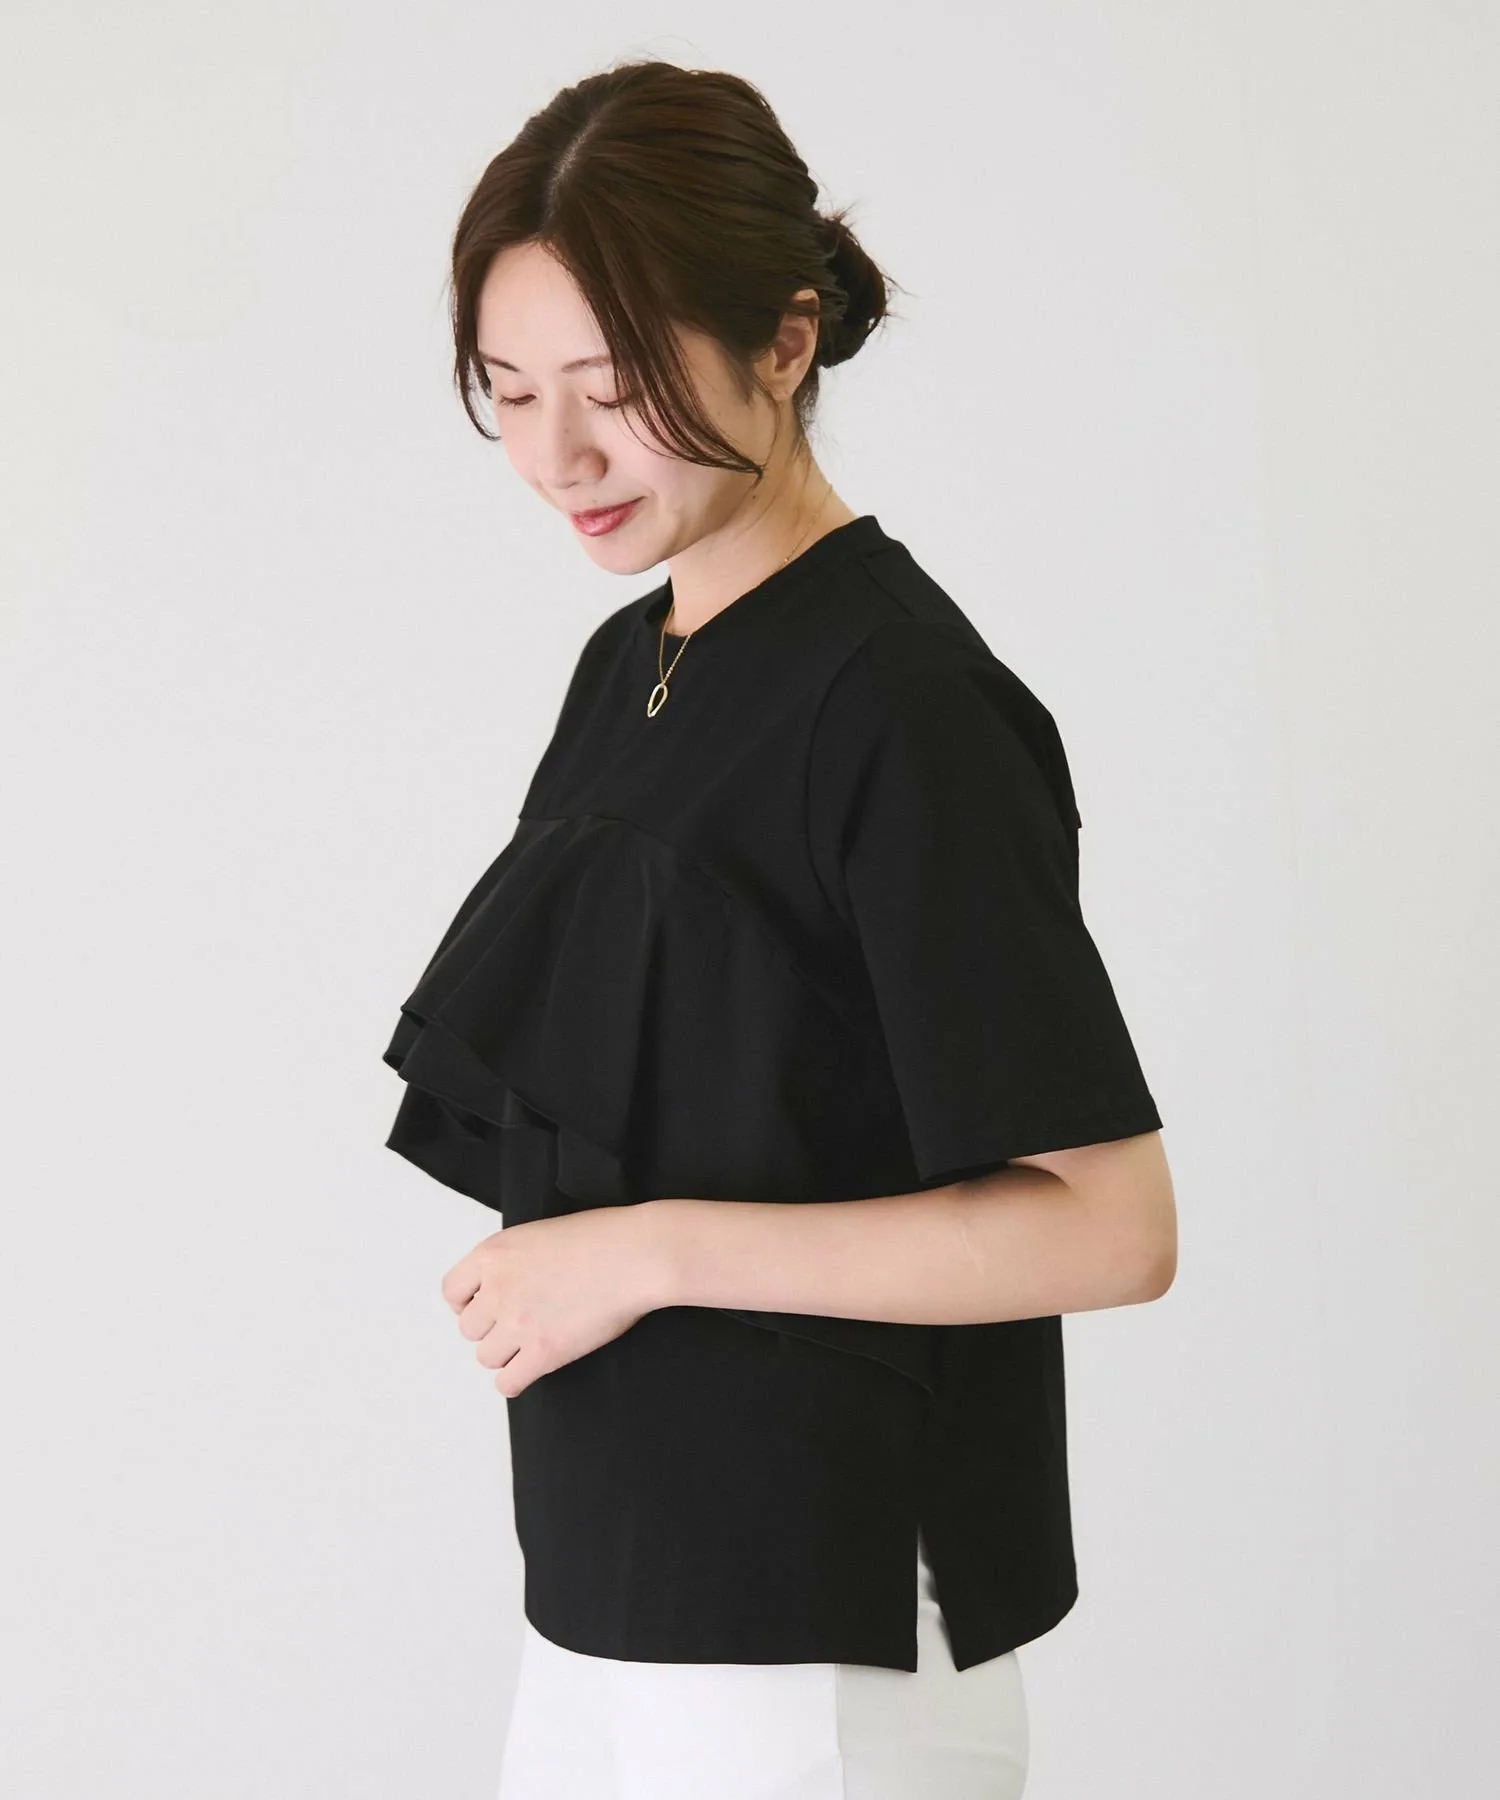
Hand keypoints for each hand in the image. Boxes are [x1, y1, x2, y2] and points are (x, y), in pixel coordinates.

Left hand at [440, 1204, 670, 1397]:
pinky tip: (532, 1368)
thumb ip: (512, 1261)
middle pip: (468, 1328)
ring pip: (486, 1357)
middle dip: (491, 1329)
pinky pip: (507, 1383)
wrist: (637, 1255)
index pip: (451, 1291)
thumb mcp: (540, 1233)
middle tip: (520, 1324)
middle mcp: (497, 1288)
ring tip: (532, 1343)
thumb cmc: (602, 1238)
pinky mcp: (543, 1351)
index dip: (467, 1304)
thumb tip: (499, 1291)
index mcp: (494, 1253)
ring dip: (506, 1354)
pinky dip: (516, 1380)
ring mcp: (518, 1321)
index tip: (486, 1308)